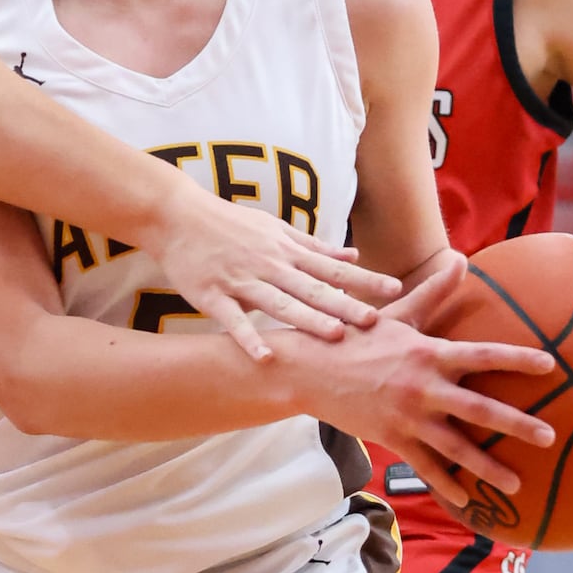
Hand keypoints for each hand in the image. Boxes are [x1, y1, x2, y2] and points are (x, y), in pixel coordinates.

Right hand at [153, 198, 402, 360]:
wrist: (176, 215)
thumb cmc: (228, 223)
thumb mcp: (274, 228)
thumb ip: (313, 247)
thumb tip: (353, 257)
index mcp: (285, 250)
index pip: (332, 268)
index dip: (363, 279)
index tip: (396, 289)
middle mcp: (268, 265)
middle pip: (312, 288)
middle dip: (345, 305)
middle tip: (375, 321)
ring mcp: (240, 280)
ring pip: (279, 303)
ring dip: (306, 319)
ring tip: (334, 336)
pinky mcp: (212, 295)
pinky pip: (233, 320)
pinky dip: (249, 339)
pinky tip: (266, 357)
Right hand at [288, 255, 557, 507]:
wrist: (309, 369)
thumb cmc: (355, 336)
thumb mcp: (396, 313)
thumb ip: (433, 291)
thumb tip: (461, 259)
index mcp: (428, 354)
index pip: (482, 355)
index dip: (517, 358)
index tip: (551, 365)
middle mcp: (423, 386)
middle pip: (480, 409)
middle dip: (518, 425)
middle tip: (549, 437)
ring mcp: (408, 415)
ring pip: (457, 447)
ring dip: (489, 467)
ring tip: (517, 484)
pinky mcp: (391, 437)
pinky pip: (425, 466)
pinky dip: (446, 484)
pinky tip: (467, 500)